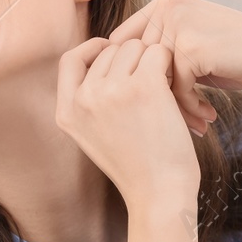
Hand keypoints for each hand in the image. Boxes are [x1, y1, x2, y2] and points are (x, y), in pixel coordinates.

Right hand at [56, 36, 200, 207]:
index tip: (111, 52)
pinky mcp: (143, 86)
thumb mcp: (92, 137)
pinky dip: (170, 64)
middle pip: (108, 50)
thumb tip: (99, 59)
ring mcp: (112, 90)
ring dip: (152, 60)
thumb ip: (87, 103)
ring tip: (164, 88)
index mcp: (66, 112)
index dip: (91, 50)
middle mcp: (84, 98)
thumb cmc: (135, 167)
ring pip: (134, 47)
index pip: (69, 60)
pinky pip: (158, 52)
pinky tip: (175, 87)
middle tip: (152, 82)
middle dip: (132, 59)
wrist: (159, 195)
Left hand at [107, 0, 241, 126]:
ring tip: (194, 124)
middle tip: (177, 123)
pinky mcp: (191, 46)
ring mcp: (178, 23)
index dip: (133, 80)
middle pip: (137, 64)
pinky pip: (175, 87)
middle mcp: (167, 5)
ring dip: (173, 107)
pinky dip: (190, 107)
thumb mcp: (191, 47)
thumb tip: (113, 77)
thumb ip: (158, 52)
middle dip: (155, 97)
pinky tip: (208, 117)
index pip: (125, 47)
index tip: (149, 106)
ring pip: (153, 77)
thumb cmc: (235, 59)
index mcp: (163, 2)